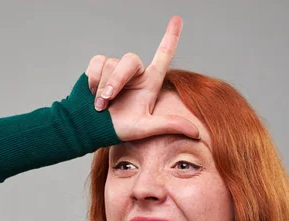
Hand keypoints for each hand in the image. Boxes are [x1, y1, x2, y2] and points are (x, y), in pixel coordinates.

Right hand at [85, 15, 199, 141]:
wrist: (92, 129)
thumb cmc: (118, 129)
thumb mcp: (145, 128)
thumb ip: (169, 125)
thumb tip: (196, 133)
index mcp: (149, 82)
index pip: (163, 55)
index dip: (171, 37)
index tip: (178, 19)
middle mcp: (135, 73)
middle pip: (129, 60)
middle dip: (116, 80)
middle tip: (107, 101)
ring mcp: (116, 70)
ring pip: (110, 64)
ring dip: (102, 86)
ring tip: (100, 106)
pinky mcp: (99, 68)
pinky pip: (97, 62)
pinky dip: (93, 79)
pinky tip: (92, 93)